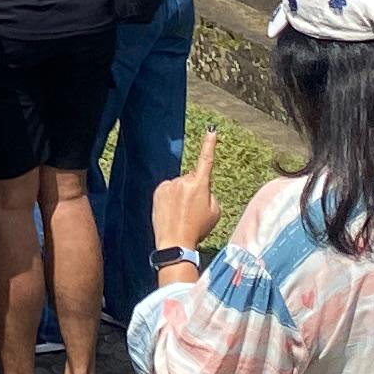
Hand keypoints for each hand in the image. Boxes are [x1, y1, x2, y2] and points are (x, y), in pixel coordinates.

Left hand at [152, 138, 223, 255]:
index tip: (211, 131)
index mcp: (200, 184)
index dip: (209, 145)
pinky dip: (170, 198)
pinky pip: (168, 190)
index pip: (206, 160)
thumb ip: (209, 194)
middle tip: (192, 210)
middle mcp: (183, 180)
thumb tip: (200, 187)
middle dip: (194, 189)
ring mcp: (168, 185)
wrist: (175, 242)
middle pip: (192, 179)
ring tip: (181, 214)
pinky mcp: (158, 191)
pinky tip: (171, 212)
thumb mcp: (215, 211)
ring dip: (181, 194)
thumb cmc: (197, 229)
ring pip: (179, 185)